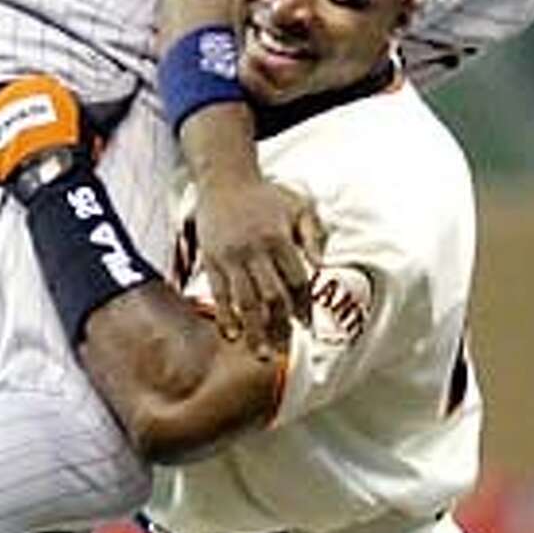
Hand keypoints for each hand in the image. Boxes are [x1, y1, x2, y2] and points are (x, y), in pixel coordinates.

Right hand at [195, 173, 324, 356]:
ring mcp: (231, 257)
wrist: (224, 179)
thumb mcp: (298, 205)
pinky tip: (232, 335)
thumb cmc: (265, 195)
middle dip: (280, 326)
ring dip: (254, 330)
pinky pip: (218, 293)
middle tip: (285, 351)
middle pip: (271, 296)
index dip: (303, 305)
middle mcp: (255, 250)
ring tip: (261, 353)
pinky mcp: (211, 260)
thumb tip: (322, 266)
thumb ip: (313, 234)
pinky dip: (225, 316)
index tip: (307, 326)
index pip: (296, 280)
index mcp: (279, 238)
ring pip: (245, 301)